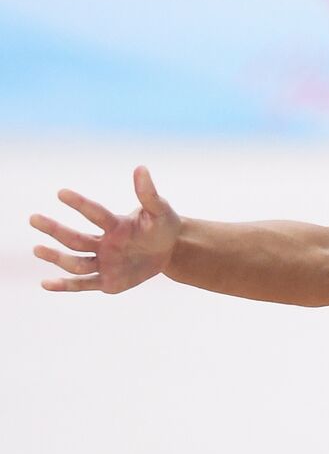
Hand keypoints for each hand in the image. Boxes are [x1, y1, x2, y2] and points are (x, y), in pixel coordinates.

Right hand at [30, 166, 181, 292]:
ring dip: (57, 257)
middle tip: (34, 218)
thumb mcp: (160, 211)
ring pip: (77, 262)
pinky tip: (45, 283)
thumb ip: (149, 195)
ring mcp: (104, 263)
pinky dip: (65, 285)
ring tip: (37, 249)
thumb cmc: (162, 226)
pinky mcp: (108, 282)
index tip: (61, 192)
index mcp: (115, 225)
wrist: (170, 250)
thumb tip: (141, 168)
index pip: (96, 214)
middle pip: (77, 239)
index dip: (81, 204)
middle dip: (56, 229)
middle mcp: (104, 243)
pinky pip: (84, 284)